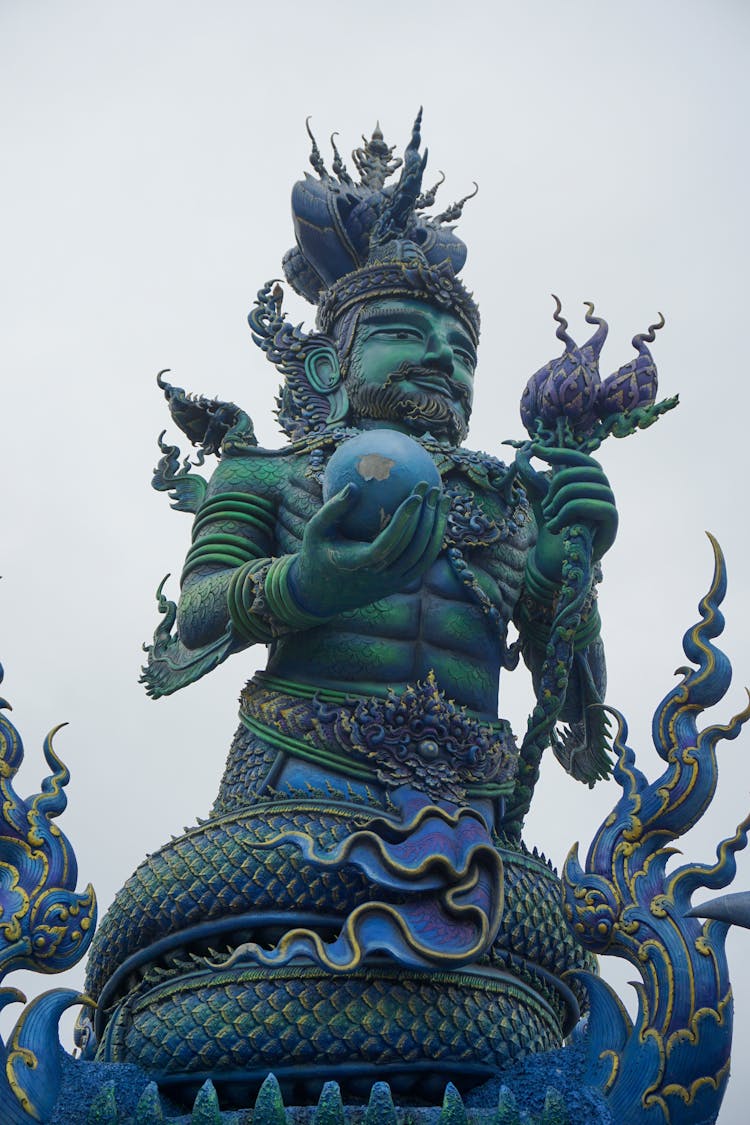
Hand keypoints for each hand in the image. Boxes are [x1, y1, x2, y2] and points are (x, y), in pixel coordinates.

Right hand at [288, 481, 449, 617]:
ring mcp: (393, 583)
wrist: (322, 594)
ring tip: (442, 499)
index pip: (389, 543)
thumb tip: (354, 485)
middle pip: (413, 548)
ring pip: (424, 556)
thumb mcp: (316, 530)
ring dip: (437, 527)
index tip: (417, 495)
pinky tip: (437, 516)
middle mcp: (380, 577)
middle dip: (427, 517)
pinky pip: (423, 561)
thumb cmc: (317, 554)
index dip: (405, 521)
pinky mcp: (400, 584)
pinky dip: (433, 539)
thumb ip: (333, 509)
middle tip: (433, 488)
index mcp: (359, 564)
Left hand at [520, 446, 617, 583]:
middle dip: (559, 483)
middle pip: (586, 470)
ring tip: (551, 518)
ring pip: (589, 487)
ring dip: (561, 501)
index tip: (536, 450)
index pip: (582, 460)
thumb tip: (522, 455)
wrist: (554, 563)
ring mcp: (610, 507)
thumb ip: (534, 479)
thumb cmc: (552, 530)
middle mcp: (604, 492)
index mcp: (589, 484)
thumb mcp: (541, 500)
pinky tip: (556, 527)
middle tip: (546, 505)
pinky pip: (598, 507)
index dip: (562, 453)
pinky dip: (569, 513)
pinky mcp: (612, 524)